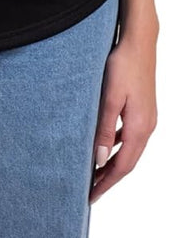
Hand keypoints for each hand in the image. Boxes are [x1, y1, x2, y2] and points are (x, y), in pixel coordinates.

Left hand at [90, 27, 157, 202]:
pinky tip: (106, 144)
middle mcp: (147, 126)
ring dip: (113, 163)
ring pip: (129, 150)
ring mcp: (147, 118)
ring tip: (95, 172)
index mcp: (140, 128)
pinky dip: (118, 147)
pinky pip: (131, 136)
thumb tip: (98, 159)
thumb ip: (104, 129)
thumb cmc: (123, 65)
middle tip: (90, 190)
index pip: (122, 166)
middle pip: (127, 161)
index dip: (106, 183)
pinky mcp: (143, 108)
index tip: (91, 196)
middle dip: (109, 178)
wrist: (139, 41)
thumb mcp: (109, 97)